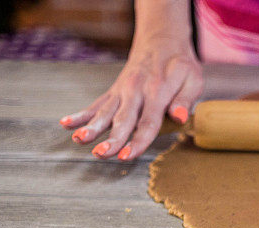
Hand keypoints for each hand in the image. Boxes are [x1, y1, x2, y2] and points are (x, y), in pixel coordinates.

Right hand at [60, 33, 201, 160]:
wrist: (161, 41)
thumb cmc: (180, 65)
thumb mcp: (193, 79)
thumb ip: (185, 99)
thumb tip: (179, 117)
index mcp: (157, 91)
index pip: (147, 122)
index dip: (137, 141)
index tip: (126, 156)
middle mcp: (136, 91)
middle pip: (123, 120)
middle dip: (111, 139)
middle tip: (101, 154)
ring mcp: (122, 91)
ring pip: (105, 112)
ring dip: (92, 127)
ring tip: (79, 139)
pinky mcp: (114, 91)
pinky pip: (96, 104)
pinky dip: (81, 114)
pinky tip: (65, 123)